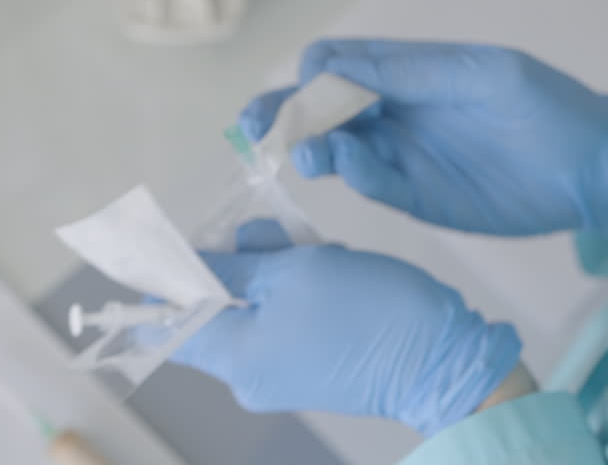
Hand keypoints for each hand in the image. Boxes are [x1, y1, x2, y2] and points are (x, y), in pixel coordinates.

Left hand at [171, 220, 520, 435]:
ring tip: (317, 250)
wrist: (442, 359)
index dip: (165, 280)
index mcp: (233, 357)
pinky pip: (284, 319)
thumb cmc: (367, 312)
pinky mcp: (312, 364)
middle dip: (237, 262)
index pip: (167, 324)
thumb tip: (193, 260)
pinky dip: (298, 288)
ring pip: (255, 306)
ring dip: (276, 269)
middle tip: (269, 232)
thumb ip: (238, 262)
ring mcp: (281, 373)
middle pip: (214, 309)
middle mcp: (248, 375)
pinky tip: (333, 266)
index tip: (176, 242)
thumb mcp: (296, 270)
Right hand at [238, 40, 607, 236]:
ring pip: (334, 147)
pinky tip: (349, 165)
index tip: (314, 87)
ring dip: (311, 146)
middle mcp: (396, 111)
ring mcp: (403, 154)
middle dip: (285, 112)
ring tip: (308, 152)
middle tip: (258, 127)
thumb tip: (336, 69)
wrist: (595, 168)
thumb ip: (414, 73)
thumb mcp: (485, 76)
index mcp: (410, 70)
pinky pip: (370, 183)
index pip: (339, 61)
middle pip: (321, 106)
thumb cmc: (547, 107)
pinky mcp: (417, 197)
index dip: (316, 71)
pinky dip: (352, 174)